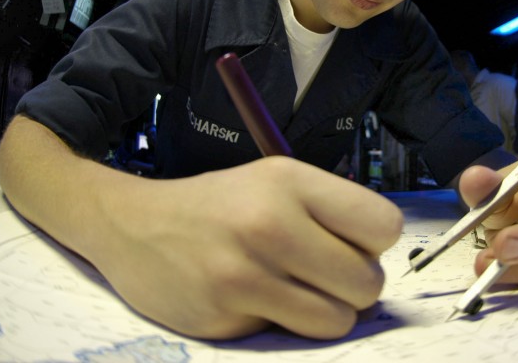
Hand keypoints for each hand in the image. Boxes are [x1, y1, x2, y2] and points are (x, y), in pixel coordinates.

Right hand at [90, 157, 402, 339]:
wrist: (133, 225)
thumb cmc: (218, 205)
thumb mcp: (274, 181)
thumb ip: (329, 212)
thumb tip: (378, 260)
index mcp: (289, 180)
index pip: (384, 226)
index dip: (373, 241)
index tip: (350, 242)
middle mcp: (268, 223)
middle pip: (368, 282)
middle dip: (354, 284)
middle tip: (323, 272)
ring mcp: (244, 275)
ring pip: (339, 320)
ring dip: (326, 311)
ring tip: (296, 289)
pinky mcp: (224, 317)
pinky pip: (290, 335)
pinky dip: (280, 322)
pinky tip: (252, 298)